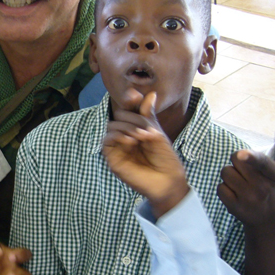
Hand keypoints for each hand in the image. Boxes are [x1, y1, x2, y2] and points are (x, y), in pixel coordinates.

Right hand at [102, 90, 187, 217]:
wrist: (168, 181)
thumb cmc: (166, 159)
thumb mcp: (158, 133)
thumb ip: (149, 116)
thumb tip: (150, 93)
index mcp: (137, 128)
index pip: (129, 109)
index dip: (130, 101)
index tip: (134, 95)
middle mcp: (126, 136)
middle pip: (120, 115)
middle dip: (132, 118)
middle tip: (146, 130)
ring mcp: (119, 146)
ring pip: (112, 126)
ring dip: (126, 127)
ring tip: (141, 137)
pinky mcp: (113, 158)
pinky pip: (106, 140)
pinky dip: (117, 136)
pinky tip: (130, 141)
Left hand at [217, 142, 274, 228]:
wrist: (269, 220)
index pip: (263, 164)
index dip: (251, 157)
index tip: (241, 154)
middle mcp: (263, 188)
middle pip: (236, 159)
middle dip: (240, 162)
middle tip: (250, 173)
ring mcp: (248, 199)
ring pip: (226, 172)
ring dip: (231, 175)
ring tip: (244, 183)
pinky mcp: (235, 208)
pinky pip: (220, 188)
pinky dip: (225, 188)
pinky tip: (237, 194)